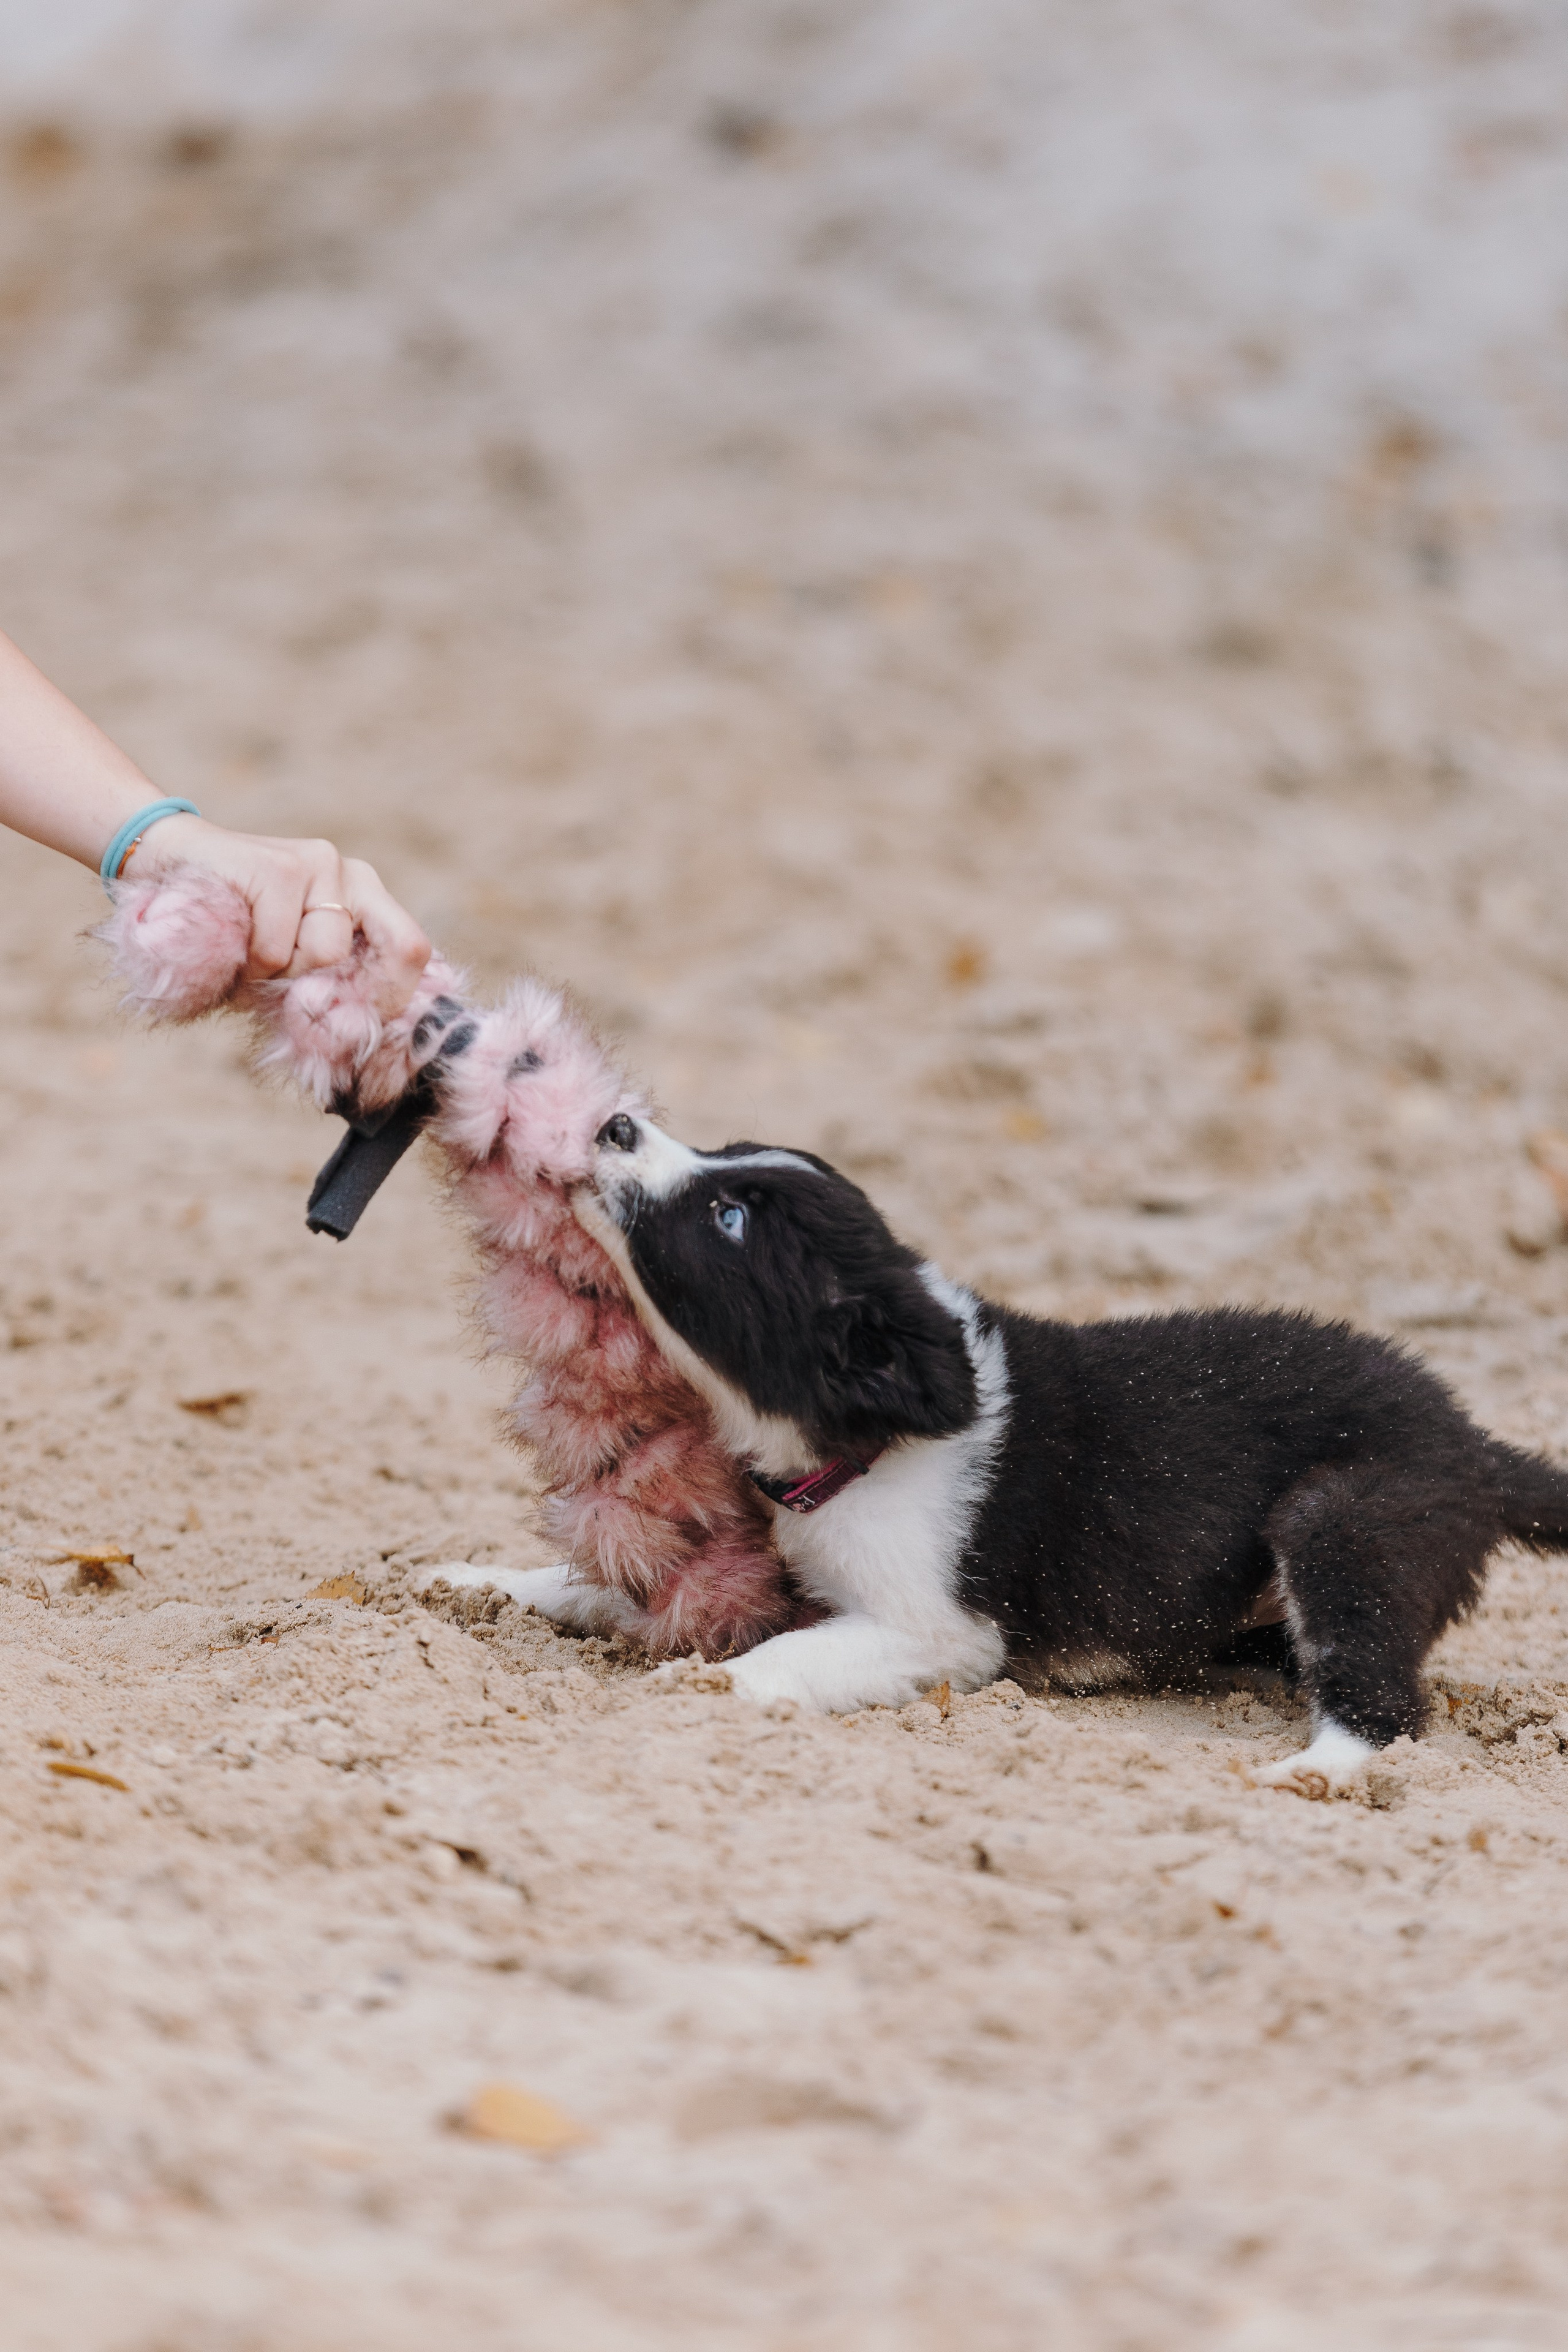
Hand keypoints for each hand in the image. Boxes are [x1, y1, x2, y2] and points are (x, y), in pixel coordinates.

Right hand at [132, 814, 430, 1018]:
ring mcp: (320, 863)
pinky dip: (251, 965)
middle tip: (294, 994)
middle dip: (337, 992)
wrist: (161, 864)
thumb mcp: (287, 963)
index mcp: (365, 896)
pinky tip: (232, 941)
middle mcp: (352, 874)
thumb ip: (326, 988)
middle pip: (383, 956)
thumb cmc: (230, 930)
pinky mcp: (278, 866)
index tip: (356, 1026)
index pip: (412, 949)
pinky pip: (278, 949)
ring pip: (326, 956)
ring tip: (253, 957)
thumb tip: (358, 1052)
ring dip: (281, 976)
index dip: (393, 998)